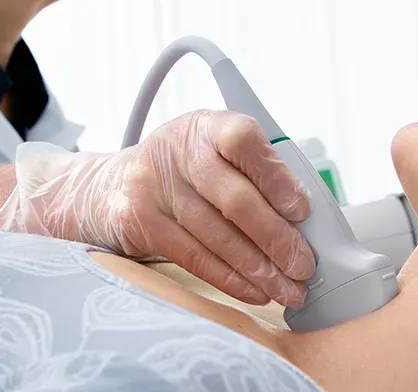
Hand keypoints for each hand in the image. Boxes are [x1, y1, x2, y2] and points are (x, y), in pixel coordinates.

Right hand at [0, 110, 315, 306]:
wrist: (112, 186)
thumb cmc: (185, 172)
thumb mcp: (215, 152)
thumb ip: (256, 170)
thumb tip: (305, 218)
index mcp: (207, 125)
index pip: (244, 141)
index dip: (276, 177)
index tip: (302, 211)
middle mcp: (178, 150)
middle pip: (233, 198)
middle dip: (276, 239)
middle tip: (303, 266)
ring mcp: (153, 186)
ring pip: (216, 236)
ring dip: (258, 270)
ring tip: (287, 288)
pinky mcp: (140, 221)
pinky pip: (194, 258)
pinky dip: (230, 279)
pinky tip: (254, 290)